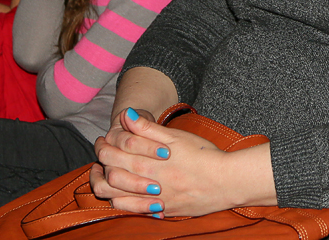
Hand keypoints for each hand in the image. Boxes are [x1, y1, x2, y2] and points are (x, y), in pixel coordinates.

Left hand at [91, 109, 272, 215]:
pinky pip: (134, 211)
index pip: (115, 154)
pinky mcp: (164, 211)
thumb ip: (148, 128)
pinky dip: (122, 203)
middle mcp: (149, 183)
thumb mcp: (176, 136)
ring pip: (118, 197)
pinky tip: (121, 195)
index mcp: (150, 162)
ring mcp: (155, 200)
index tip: (102, 139)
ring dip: (106, 186)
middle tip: (100, 155)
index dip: (104, 145)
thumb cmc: (204, 155)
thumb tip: (126, 115)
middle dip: (101, 164)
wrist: (228, 181)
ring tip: (104, 176)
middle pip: (113, 175)